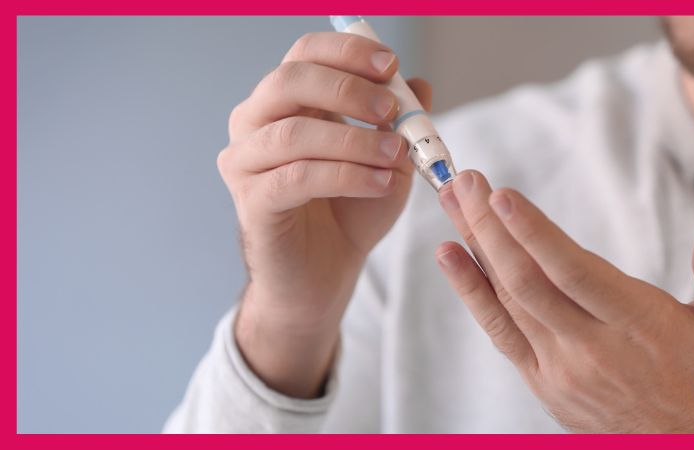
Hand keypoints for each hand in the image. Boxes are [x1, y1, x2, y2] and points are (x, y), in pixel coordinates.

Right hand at [219, 32, 431, 396]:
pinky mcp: (252, 202)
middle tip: (392, 110)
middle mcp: (254, 124)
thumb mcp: (387, 161)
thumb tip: (420, 85)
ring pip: (294, 133)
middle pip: (289, 82)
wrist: (324, 274)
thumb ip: (399, 123)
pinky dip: (345, 176)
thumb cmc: (351, 211)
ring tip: (396, 156)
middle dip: (347, 90)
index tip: (391, 65)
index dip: (346, 52)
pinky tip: (379, 184)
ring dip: (354, 140)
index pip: (304, 54)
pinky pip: (297, 177)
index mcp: (285, 103)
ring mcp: (246, 162)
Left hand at [435, 170, 693, 432]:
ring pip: (507, 300)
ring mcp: (561, 368)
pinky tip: (450, 257)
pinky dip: (471, 292)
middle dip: (489, 226)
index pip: (575, 273)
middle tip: (463, 180)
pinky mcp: (544, 382)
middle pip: (526, 280)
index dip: (534, 233)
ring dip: (475, 246)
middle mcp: (592, 347)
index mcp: (640, 326)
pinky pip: (500, 332)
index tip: (501, 195)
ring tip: (450, 201)